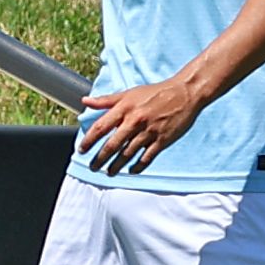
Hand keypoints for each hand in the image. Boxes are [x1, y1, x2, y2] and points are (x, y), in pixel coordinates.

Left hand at [77, 75, 204, 174]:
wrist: (183, 93)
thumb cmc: (154, 92)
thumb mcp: (128, 93)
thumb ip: (105, 100)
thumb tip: (84, 101)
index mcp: (124, 109)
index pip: (101, 127)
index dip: (89, 140)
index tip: (82, 150)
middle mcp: (134, 121)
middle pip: (112, 144)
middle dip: (100, 158)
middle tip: (93, 167)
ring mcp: (149, 132)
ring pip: (128, 154)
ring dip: (116, 165)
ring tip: (109, 172)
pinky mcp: (162, 140)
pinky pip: (147, 157)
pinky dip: (138, 166)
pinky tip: (131, 171)